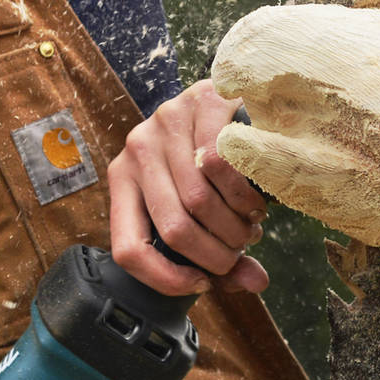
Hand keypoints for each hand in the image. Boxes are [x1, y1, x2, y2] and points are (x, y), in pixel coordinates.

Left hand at [107, 79, 269, 294]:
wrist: (233, 94)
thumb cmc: (211, 159)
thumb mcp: (201, 206)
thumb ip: (221, 250)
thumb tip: (256, 284)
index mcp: (123, 179)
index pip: (127, 249)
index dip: (165, 279)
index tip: (202, 284)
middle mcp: (136, 149)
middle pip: (174, 229)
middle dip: (216, 255)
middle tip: (239, 250)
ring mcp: (165, 122)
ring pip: (198, 200)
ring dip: (235, 226)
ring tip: (250, 225)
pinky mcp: (199, 103)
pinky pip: (220, 163)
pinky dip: (244, 195)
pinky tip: (255, 202)